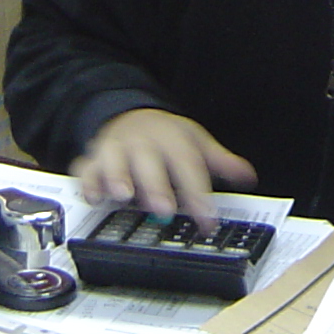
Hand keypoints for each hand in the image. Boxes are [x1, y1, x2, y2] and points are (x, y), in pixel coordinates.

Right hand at [70, 109, 256, 232]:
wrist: (130, 115)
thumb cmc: (166, 137)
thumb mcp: (196, 142)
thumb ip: (219, 162)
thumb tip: (247, 176)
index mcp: (172, 138)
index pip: (188, 165)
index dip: (198, 192)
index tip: (207, 218)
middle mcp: (144, 142)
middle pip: (150, 162)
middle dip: (156, 186)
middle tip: (164, 209)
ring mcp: (117, 149)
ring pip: (114, 160)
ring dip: (117, 176)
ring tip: (122, 195)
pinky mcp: (94, 159)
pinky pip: (86, 169)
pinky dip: (87, 182)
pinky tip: (93, 197)